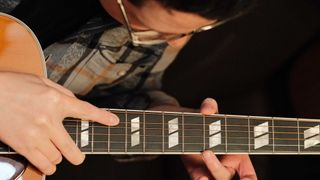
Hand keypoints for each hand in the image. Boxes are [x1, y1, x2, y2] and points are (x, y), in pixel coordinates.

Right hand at [0, 72, 118, 174]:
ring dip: (59, 157)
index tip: (113, 122)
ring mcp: (35, 135)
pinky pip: (42, 163)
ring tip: (55, 151)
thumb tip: (75, 103)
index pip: (85, 111)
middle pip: (72, 148)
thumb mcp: (42, 82)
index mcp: (56, 101)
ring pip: (57, 158)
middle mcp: (48, 120)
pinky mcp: (22, 145)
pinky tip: (46, 159)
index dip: (102, 117)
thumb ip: (62, 93)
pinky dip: (47, 165)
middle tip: (78, 156)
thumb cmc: (15, 85)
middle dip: (78, 156)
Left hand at [181, 98, 256, 179]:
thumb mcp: (208, 111)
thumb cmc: (205, 120)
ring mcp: (209, 170)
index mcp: (237, 155)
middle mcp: (225, 166)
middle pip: (225, 175)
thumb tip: (206, 109)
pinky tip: (199, 178)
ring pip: (213, 179)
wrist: (185, 124)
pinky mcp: (195, 170)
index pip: (248, 174)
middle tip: (206, 152)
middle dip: (216, 168)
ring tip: (201, 176)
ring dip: (207, 176)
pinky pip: (198, 179)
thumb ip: (210, 106)